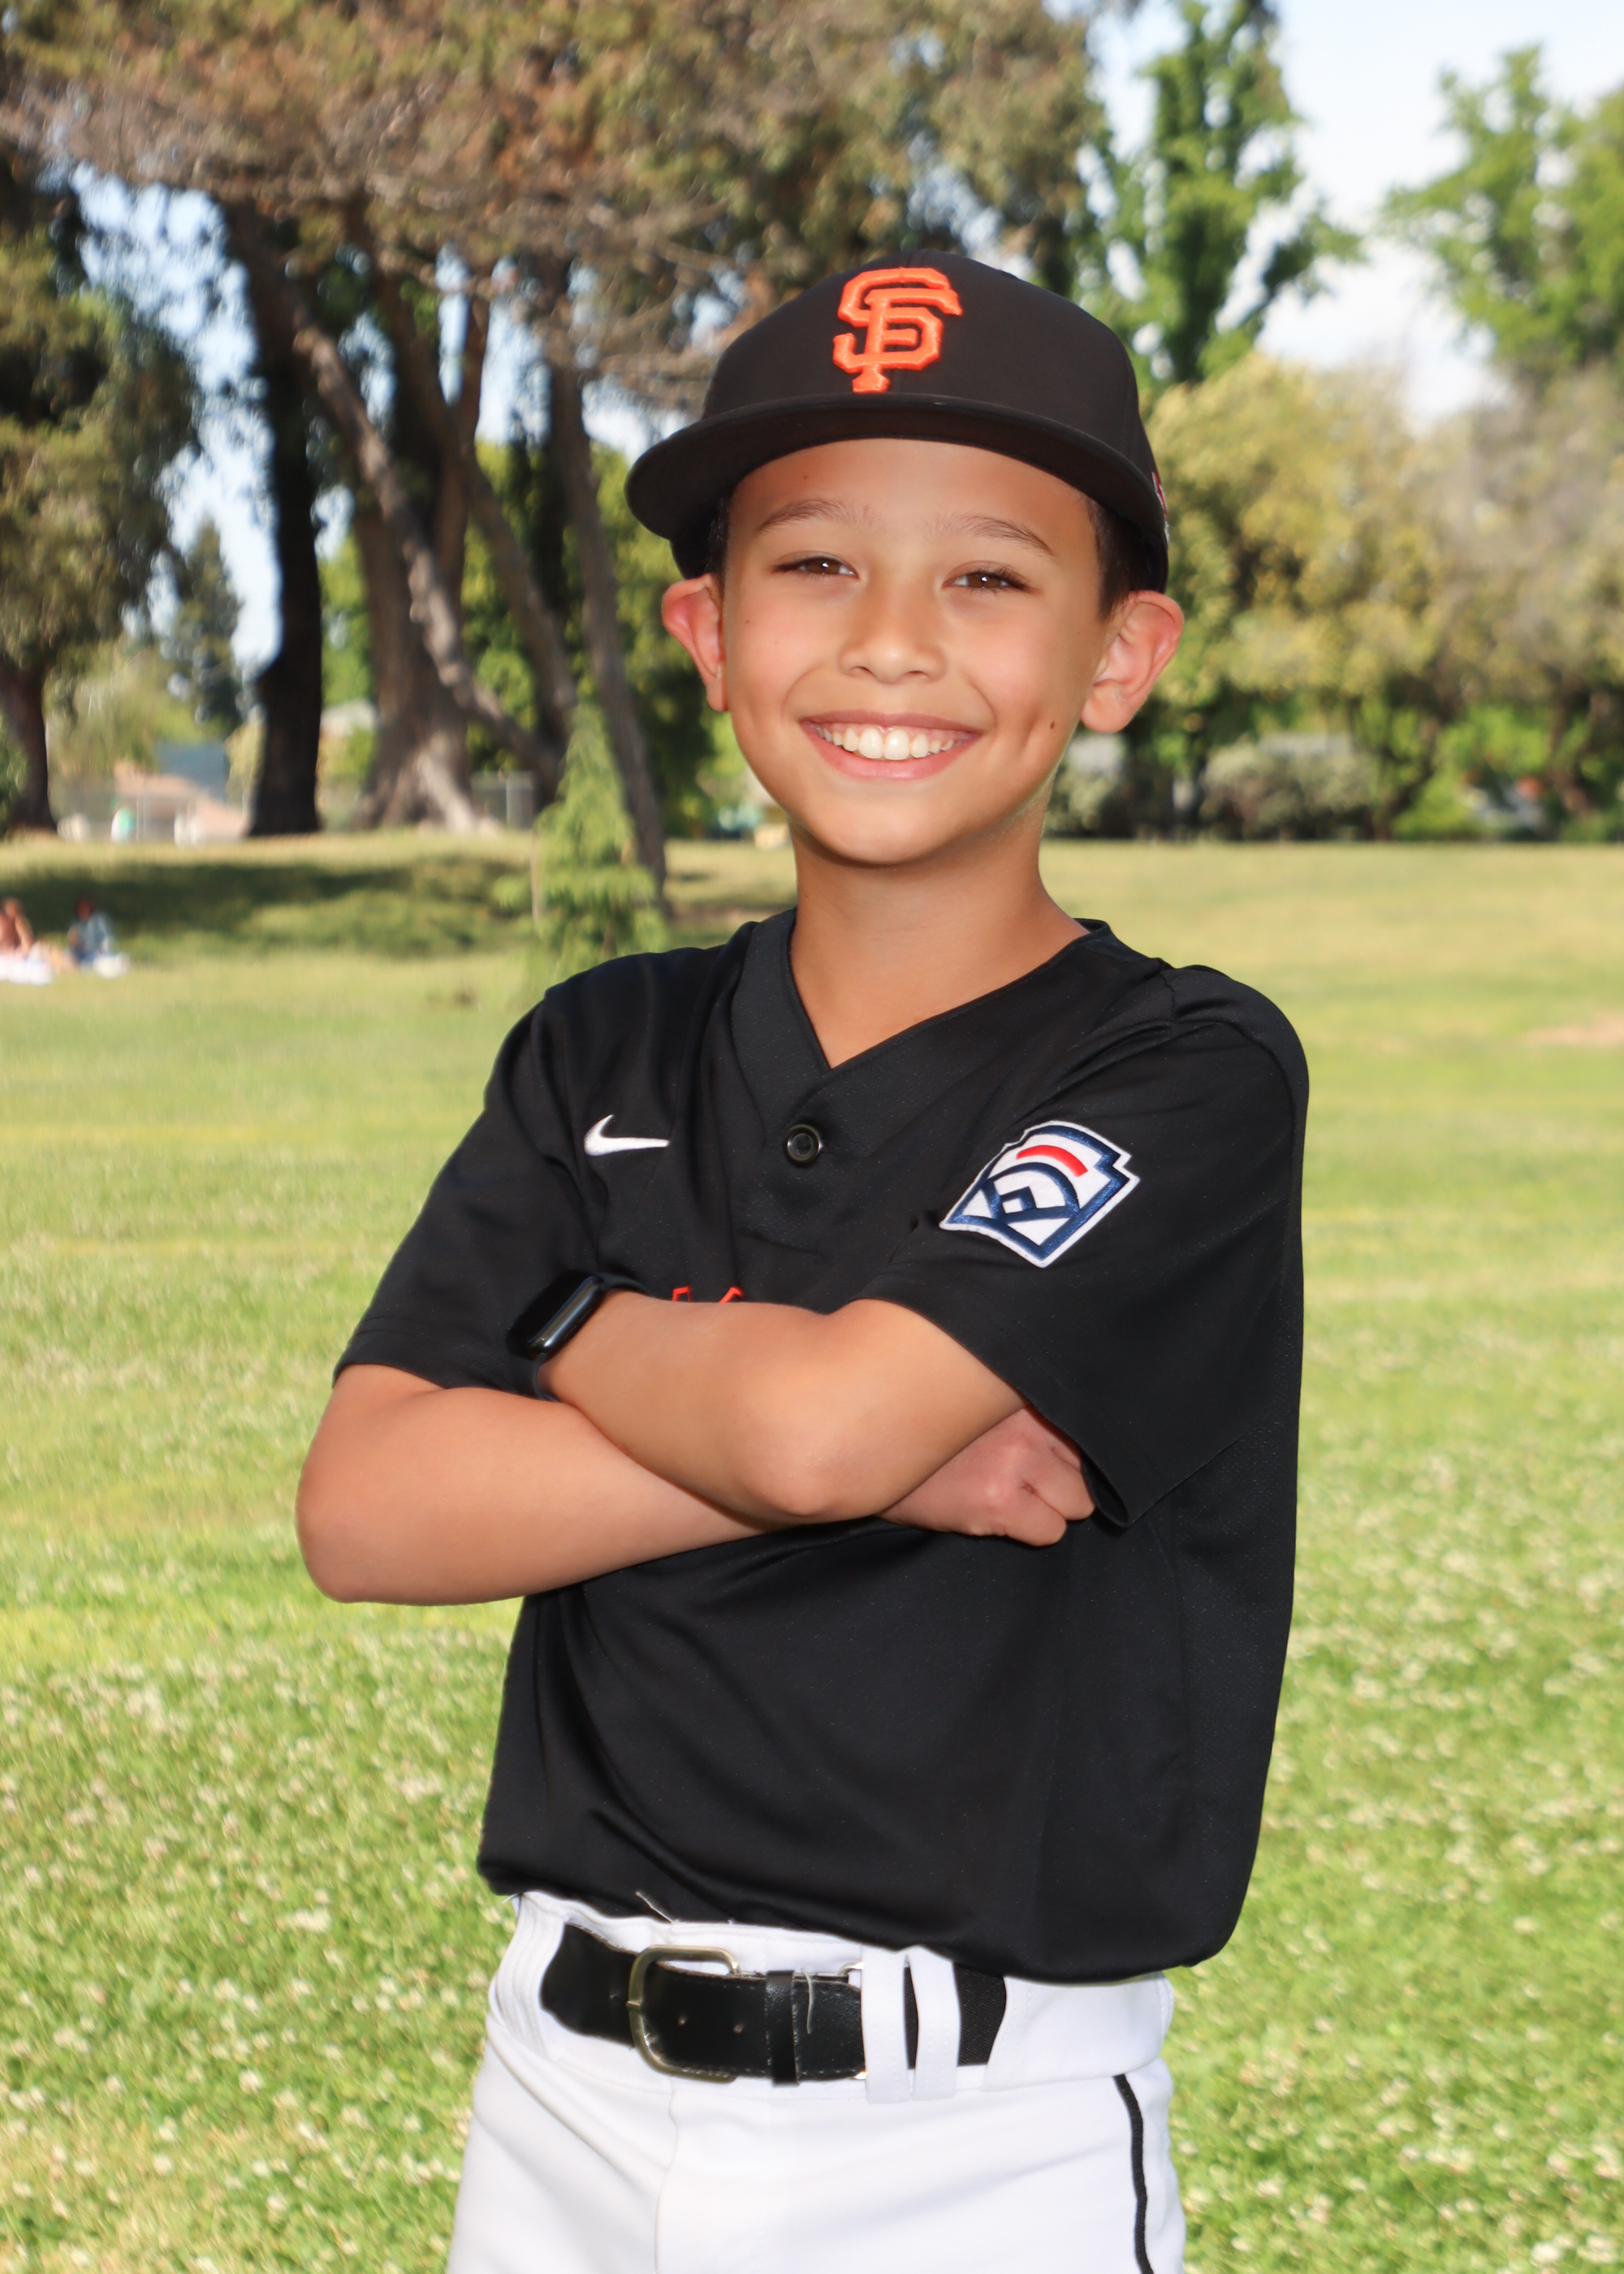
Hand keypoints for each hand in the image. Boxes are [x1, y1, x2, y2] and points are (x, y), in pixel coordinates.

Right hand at [882, 1405, 1092, 1545]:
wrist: (862, 1452)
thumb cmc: (920, 1432)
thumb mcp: (973, 1404)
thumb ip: (1019, 1409)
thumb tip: (1069, 1442)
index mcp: (1020, 1388)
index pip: (1082, 1427)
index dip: (1061, 1450)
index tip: (1040, 1456)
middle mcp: (1024, 1419)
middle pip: (1086, 1467)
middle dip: (1060, 1479)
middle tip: (1021, 1480)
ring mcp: (1013, 1458)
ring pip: (1078, 1502)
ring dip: (1049, 1507)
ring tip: (1008, 1496)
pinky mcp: (998, 1499)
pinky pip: (1051, 1531)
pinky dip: (1031, 1531)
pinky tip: (996, 1515)